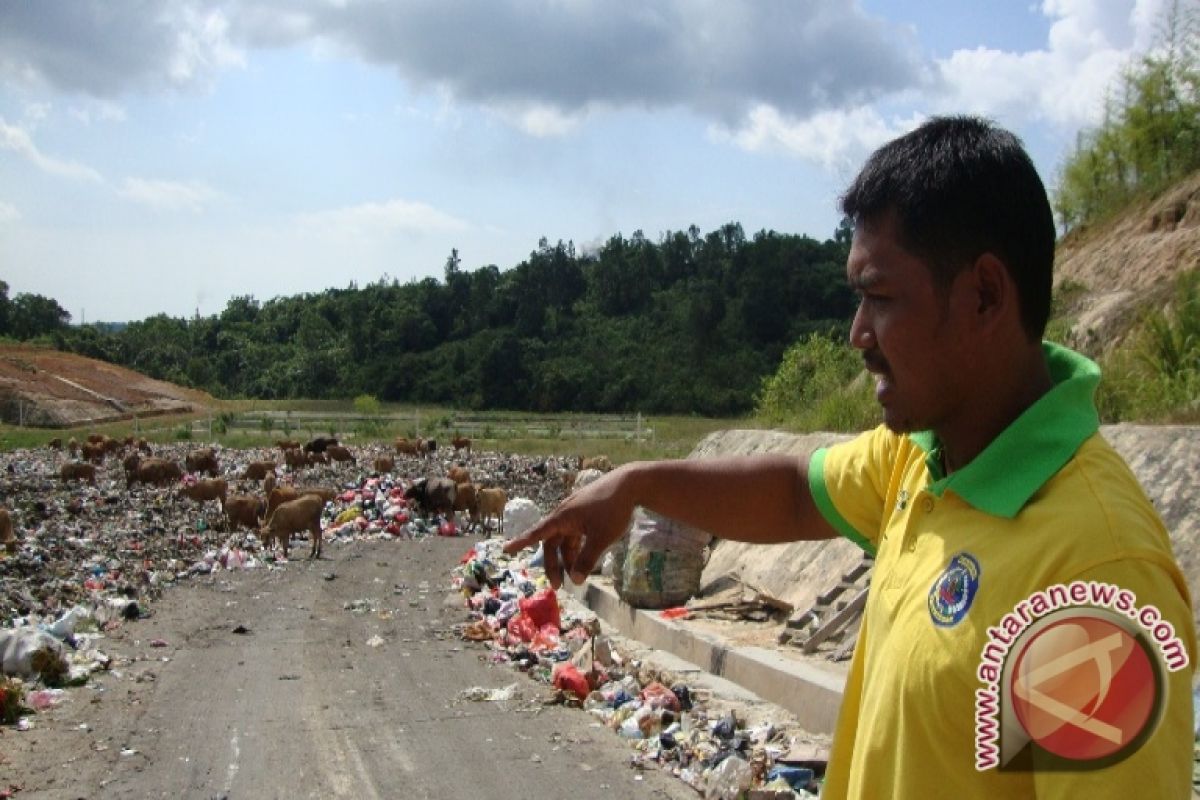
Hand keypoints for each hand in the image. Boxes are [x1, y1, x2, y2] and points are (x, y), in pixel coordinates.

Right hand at [503, 468, 635, 588]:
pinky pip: (574, 534)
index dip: (521, 542)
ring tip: (575, 576)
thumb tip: (575, 580)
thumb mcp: (600, 538)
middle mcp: (564, 515)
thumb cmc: (612, 510)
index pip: (537, 533)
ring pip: (564, 540)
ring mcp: (575, 514)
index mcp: (562, 518)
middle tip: (559, 586)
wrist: (629, 484)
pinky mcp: (585, 514)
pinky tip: (585, 559)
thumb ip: (587, 560)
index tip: (505, 550)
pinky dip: (577, 548)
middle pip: (552, 543)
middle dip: (553, 565)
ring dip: (567, 558)